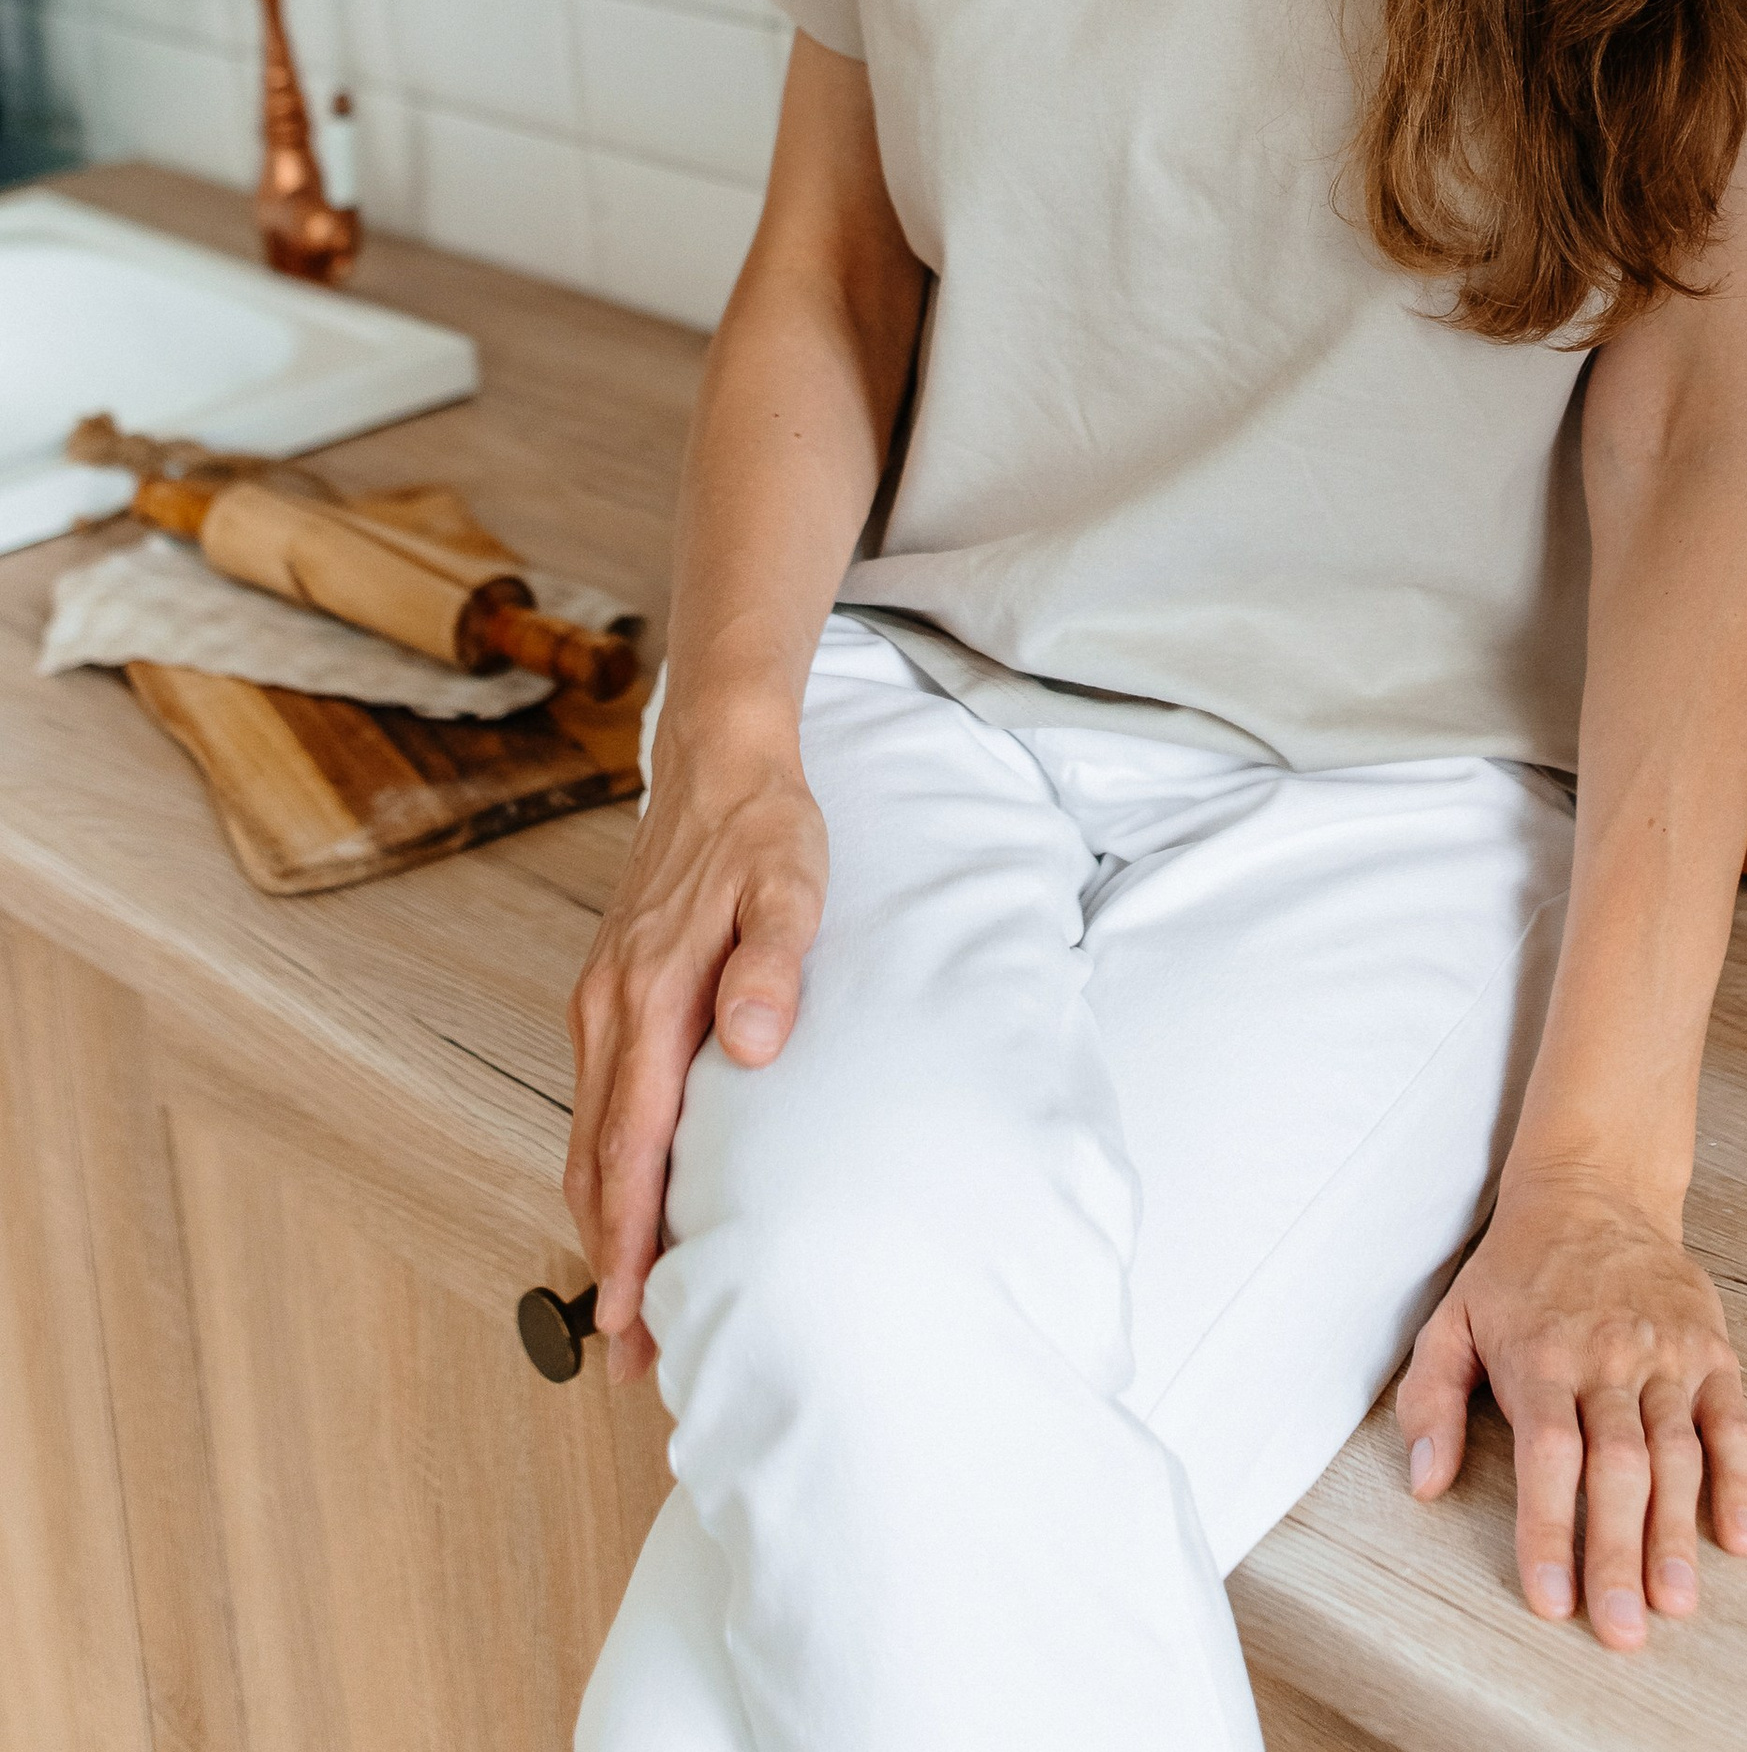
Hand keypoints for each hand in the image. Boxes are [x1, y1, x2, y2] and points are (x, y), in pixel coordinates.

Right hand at [564, 733, 826, 1384]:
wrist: (719, 758)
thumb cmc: (763, 826)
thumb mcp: (789, 882)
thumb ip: (772, 962)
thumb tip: (753, 1046)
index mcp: (650, 995)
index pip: (631, 1144)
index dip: (627, 1240)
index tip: (629, 1320)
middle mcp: (609, 1008)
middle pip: (595, 1159)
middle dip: (608, 1260)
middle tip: (626, 1357)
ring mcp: (601, 1000)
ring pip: (588, 1134)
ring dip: (601, 1220)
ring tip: (626, 1303)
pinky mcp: (609, 991)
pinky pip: (597, 1099)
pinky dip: (602, 1164)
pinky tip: (626, 1195)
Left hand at [1395, 1165, 1746, 1648]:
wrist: (1593, 1185)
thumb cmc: (1517, 1267)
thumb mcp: (1452, 1318)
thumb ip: (1432, 1400)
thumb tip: (1425, 1482)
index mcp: (1541, 1357)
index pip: (1548, 1456)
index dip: (1548, 1530)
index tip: (1550, 1601)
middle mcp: (1607, 1358)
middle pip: (1616, 1467)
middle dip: (1618, 1553)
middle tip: (1623, 1630)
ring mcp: (1665, 1355)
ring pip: (1675, 1453)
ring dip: (1677, 1532)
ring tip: (1676, 1603)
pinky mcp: (1709, 1350)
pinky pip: (1730, 1421)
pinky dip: (1740, 1481)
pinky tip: (1740, 1538)